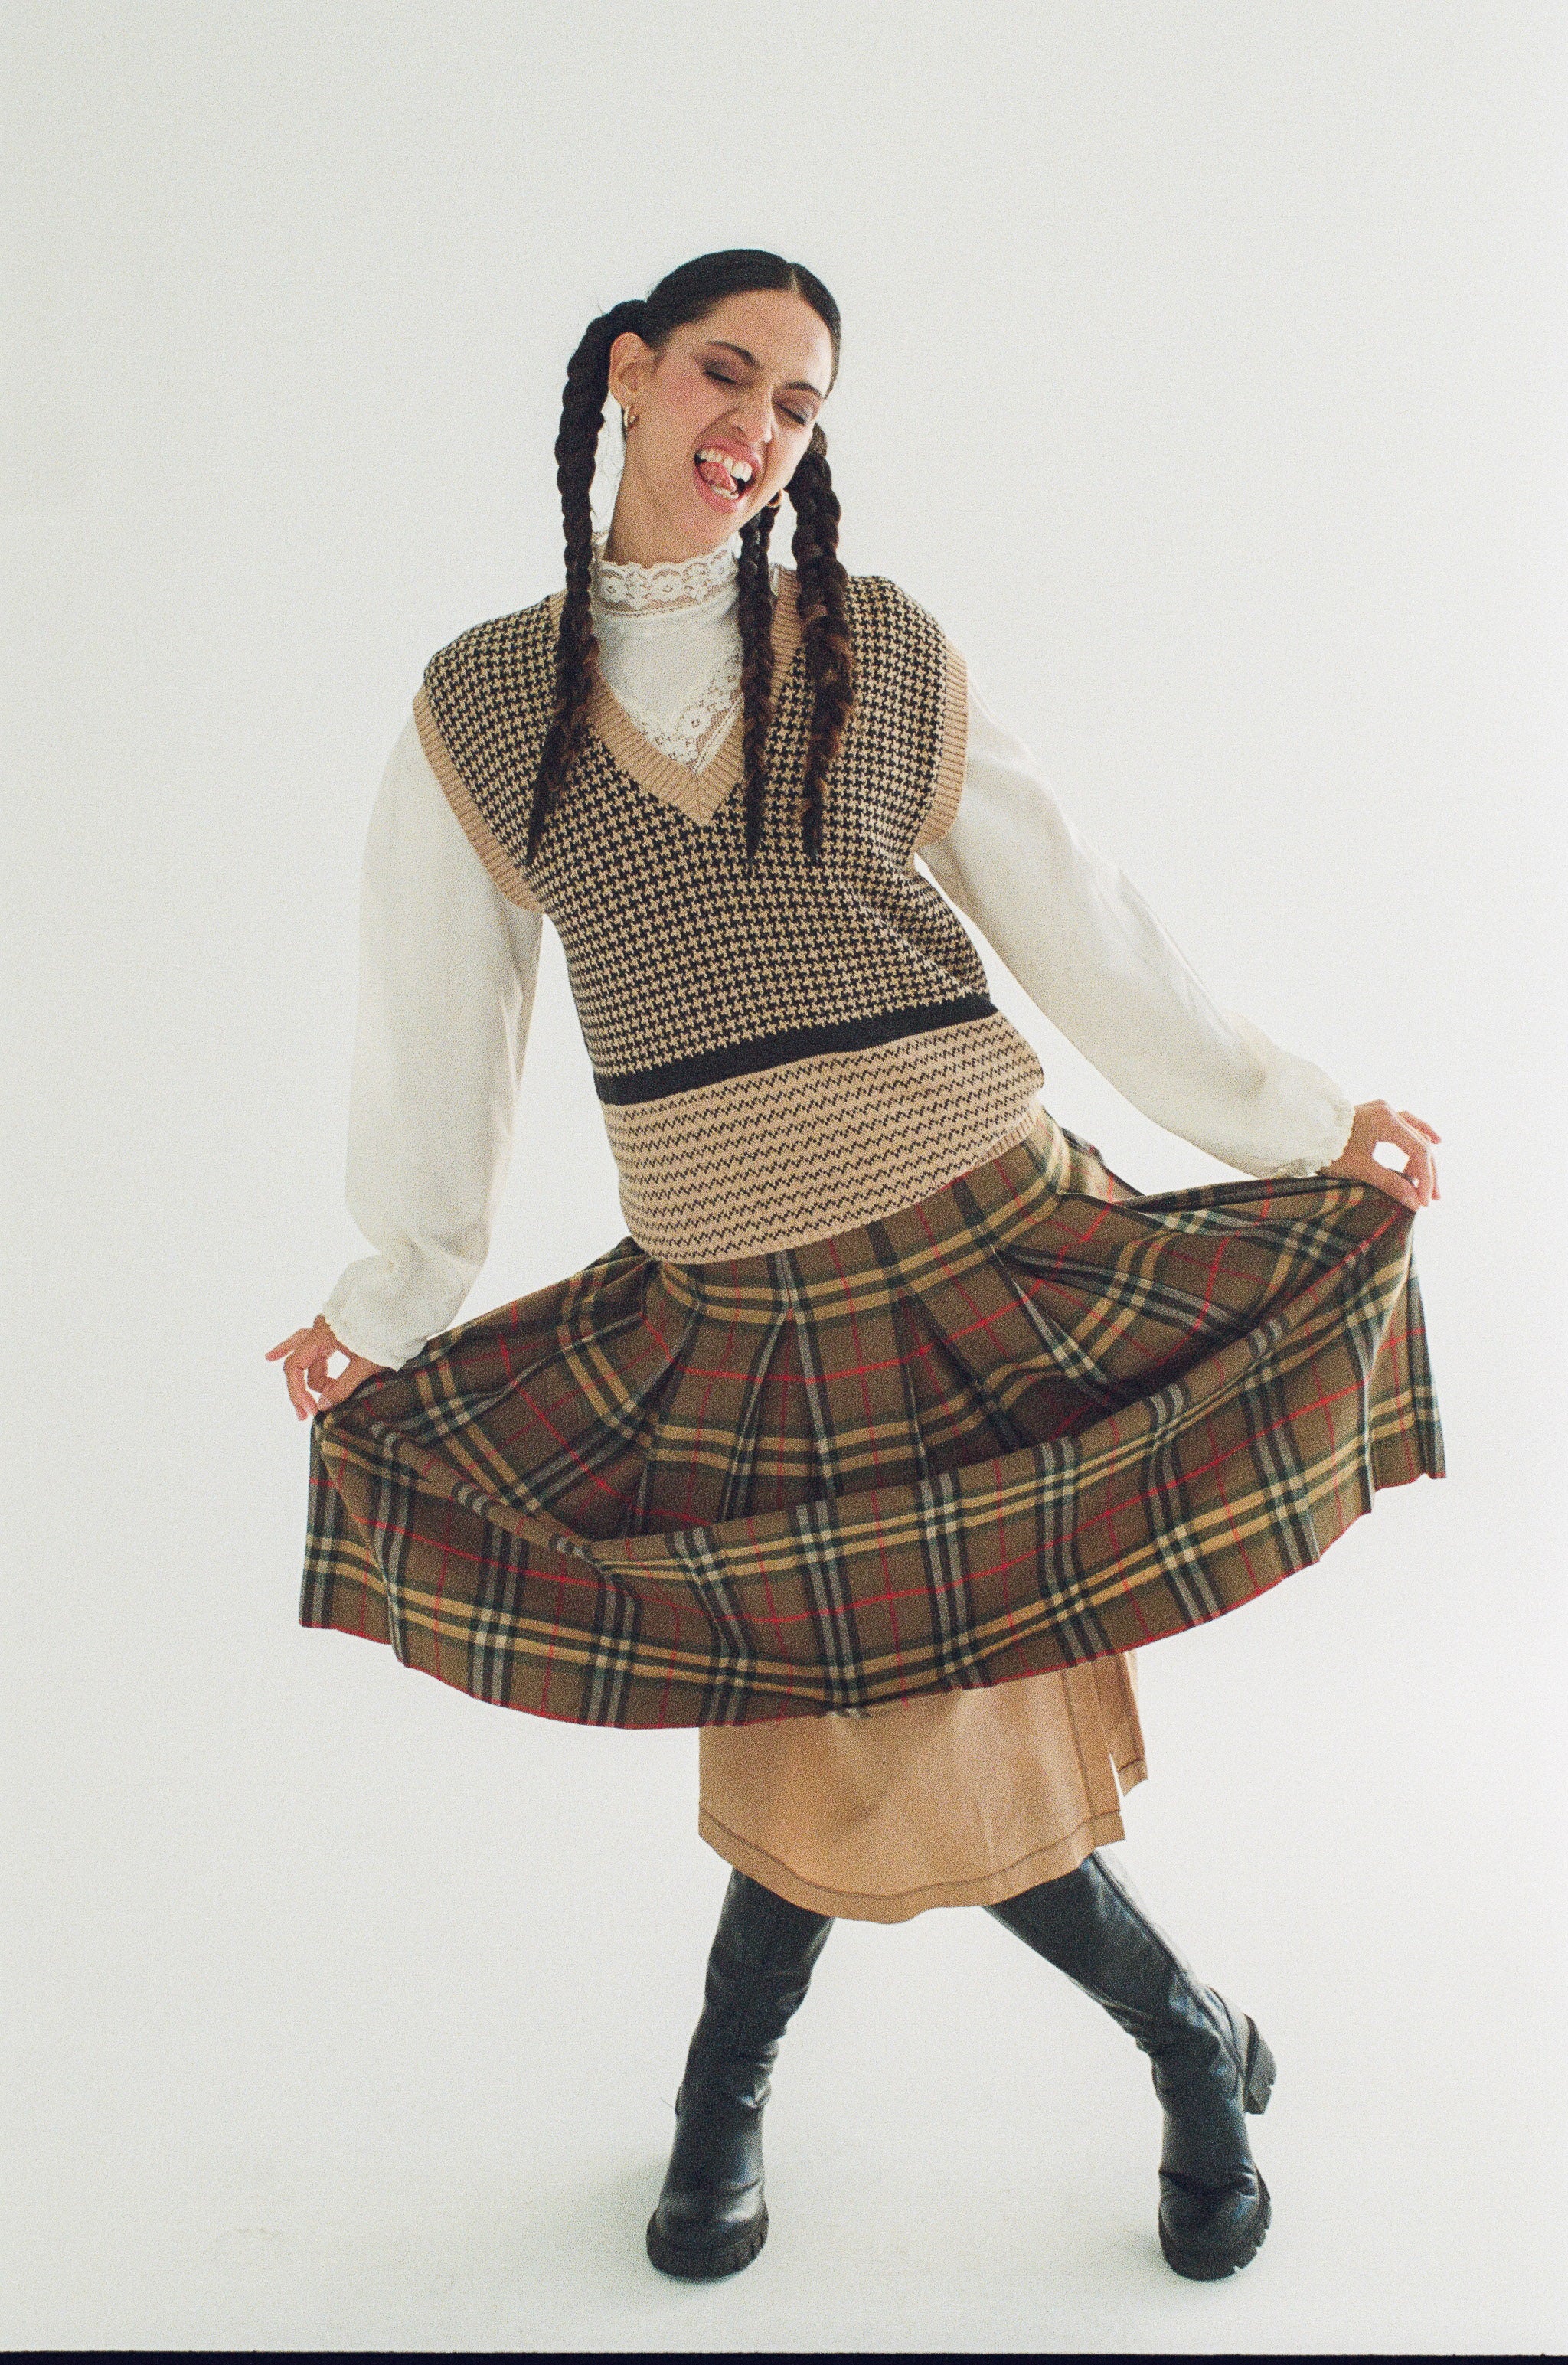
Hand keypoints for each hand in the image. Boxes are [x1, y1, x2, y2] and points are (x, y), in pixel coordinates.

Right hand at [265, 1315, 388, 1421]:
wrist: (402, 1309)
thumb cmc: (386, 1332)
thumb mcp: (366, 1364)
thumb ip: (343, 1386)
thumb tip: (323, 1405)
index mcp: (321, 1333)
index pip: (295, 1367)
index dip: (299, 1392)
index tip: (312, 1411)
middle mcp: (319, 1328)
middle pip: (299, 1364)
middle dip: (301, 1390)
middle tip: (306, 1414)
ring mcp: (327, 1329)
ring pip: (307, 1357)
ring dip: (311, 1379)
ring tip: (305, 1399)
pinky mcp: (336, 1332)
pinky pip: (314, 1348)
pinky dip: (305, 1359)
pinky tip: (274, 1356)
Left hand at [1321, 1101, 1440, 1212]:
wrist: (1303, 1132)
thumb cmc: (1328, 1149)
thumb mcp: (1359, 1169)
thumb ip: (1389, 1184)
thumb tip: (1415, 1202)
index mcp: (1386, 1120)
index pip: (1418, 1152)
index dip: (1424, 1178)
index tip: (1424, 1202)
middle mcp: (1388, 1111)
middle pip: (1420, 1143)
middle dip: (1427, 1172)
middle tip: (1432, 1198)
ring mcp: (1383, 1111)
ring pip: (1415, 1135)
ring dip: (1423, 1158)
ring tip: (1431, 1182)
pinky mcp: (1377, 1115)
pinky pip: (1406, 1125)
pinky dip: (1418, 1136)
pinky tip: (1433, 1141)